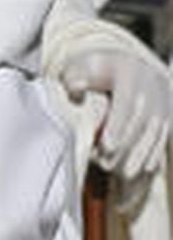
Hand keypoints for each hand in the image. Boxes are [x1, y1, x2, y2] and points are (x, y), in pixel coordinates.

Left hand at [59, 45, 171, 181]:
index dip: (118, 125)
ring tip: (125, 174)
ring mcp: (163, 103)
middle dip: (128, 146)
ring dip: (142, 155)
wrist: (133, 66)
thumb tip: (75, 89)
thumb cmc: (100, 70)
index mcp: (130, 75)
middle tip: (108, 165)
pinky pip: (163, 137)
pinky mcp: (168, 117)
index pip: (126, 103)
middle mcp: (152, 89)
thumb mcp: (84, 66)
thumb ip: (76, 77)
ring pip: (156, 133)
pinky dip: (155, 154)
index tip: (107, 145)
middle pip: (143, 122)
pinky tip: (145, 169)